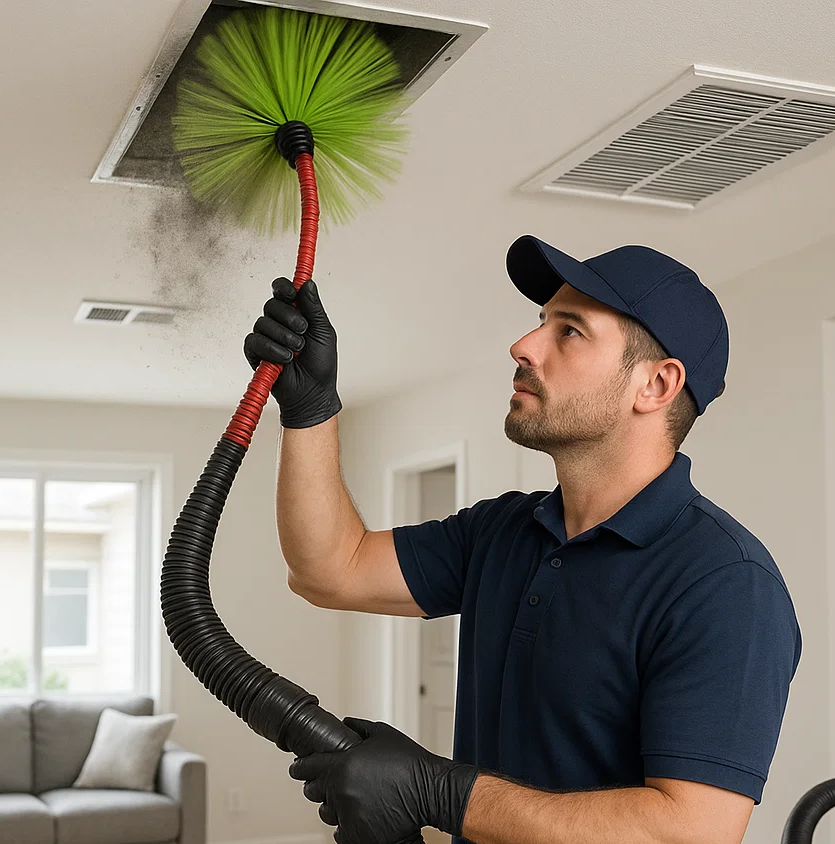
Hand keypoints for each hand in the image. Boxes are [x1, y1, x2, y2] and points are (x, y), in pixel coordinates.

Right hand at [243, 277, 341, 427]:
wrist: (312, 392)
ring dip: (284, 338)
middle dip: (290, 318)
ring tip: (296, 352)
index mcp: (295, 313)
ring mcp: (265, 336)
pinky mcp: (254, 352)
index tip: (291, 293)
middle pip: (272, 304)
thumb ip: (314, 307)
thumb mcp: (323, 332)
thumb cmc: (321, 364)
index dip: (283, 287)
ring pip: (263, 323)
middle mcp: (278, 322)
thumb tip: (307, 283)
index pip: (281, 290)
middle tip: (303, 332)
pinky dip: (272, 350)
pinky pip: (255, 341)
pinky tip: (284, 360)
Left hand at [289, 717, 478, 843]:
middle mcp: (342, 791)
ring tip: (349, 800)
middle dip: (317, 786)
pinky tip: (358, 816)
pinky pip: (340, 833)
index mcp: (343, 766)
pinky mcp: (357, 836)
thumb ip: (359, 727)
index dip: (299, 767)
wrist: (430, 791)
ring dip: (333, 806)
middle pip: (313, 791)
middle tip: (327, 784)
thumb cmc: (410, 763)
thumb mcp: (383, 734)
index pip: (308, 768)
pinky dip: (347, 826)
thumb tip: (346, 723)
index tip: (296, 768)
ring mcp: (349, 815)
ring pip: (327, 813)